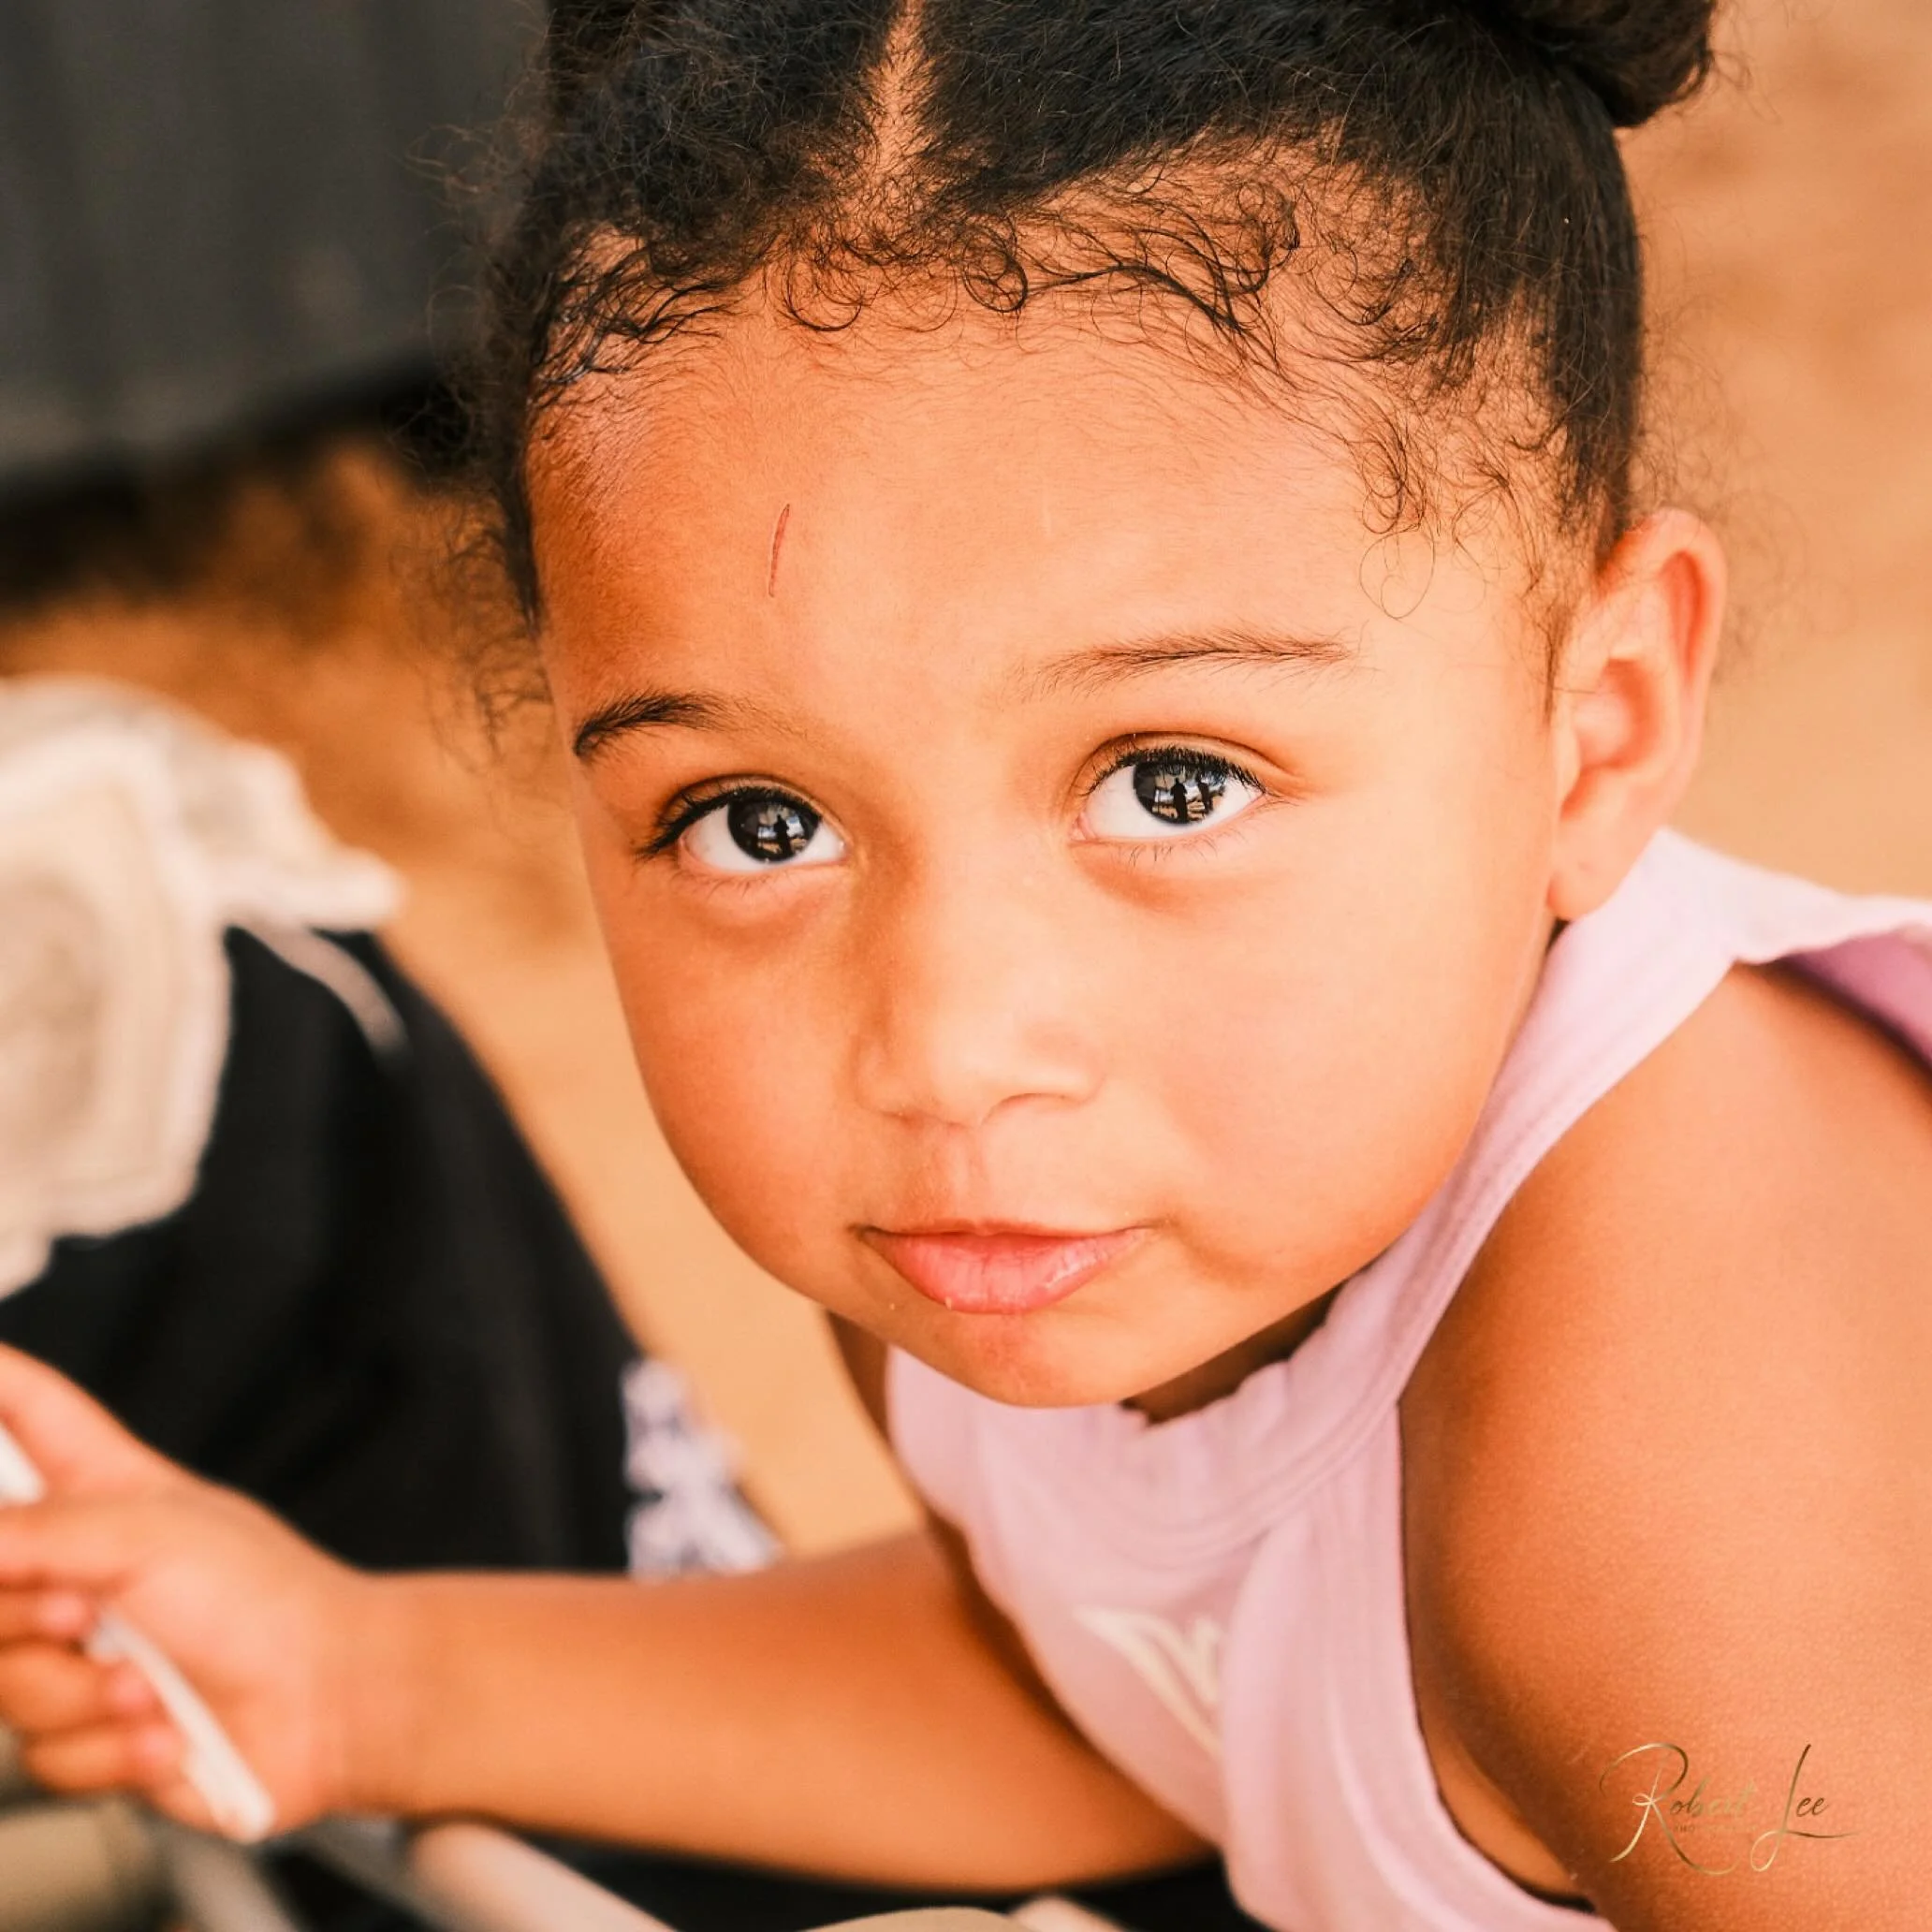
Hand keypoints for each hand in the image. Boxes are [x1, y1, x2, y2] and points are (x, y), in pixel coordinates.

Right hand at [0, 1344, 381, 1832]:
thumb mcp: (150, 1538)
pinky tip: (162, 1728)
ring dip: (78, 1691)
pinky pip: (42, 1752)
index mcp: (104, 1488)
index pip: (28, 1413)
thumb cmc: (270, 1602)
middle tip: (82, 1613)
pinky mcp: (90, 1726)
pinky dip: (107, 1746)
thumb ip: (41, 1532)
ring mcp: (81, 1648)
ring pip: (0, 1681)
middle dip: (21, 1613)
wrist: (325, 1704)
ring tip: (147, 1682)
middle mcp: (80, 1564)